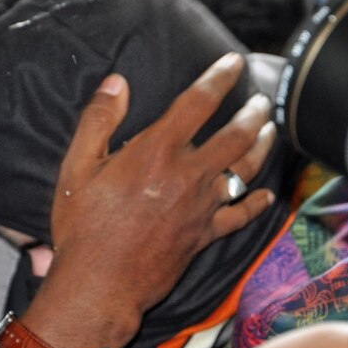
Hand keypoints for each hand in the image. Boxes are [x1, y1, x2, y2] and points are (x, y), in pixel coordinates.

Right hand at [0, 53, 275, 347]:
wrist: (99, 285)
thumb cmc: (83, 227)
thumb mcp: (77, 167)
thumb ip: (98, 120)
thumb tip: (116, 82)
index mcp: (157, 151)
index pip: (198, 102)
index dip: (219, 77)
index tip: (234, 62)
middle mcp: (188, 174)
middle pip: (236, 135)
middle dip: (253, 112)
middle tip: (262, 100)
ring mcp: (201, 207)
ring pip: (245, 170)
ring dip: (262, 147)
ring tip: (270, 131)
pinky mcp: (205, 236)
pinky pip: (240, 216)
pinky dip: (257, 205)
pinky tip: (267, 196)